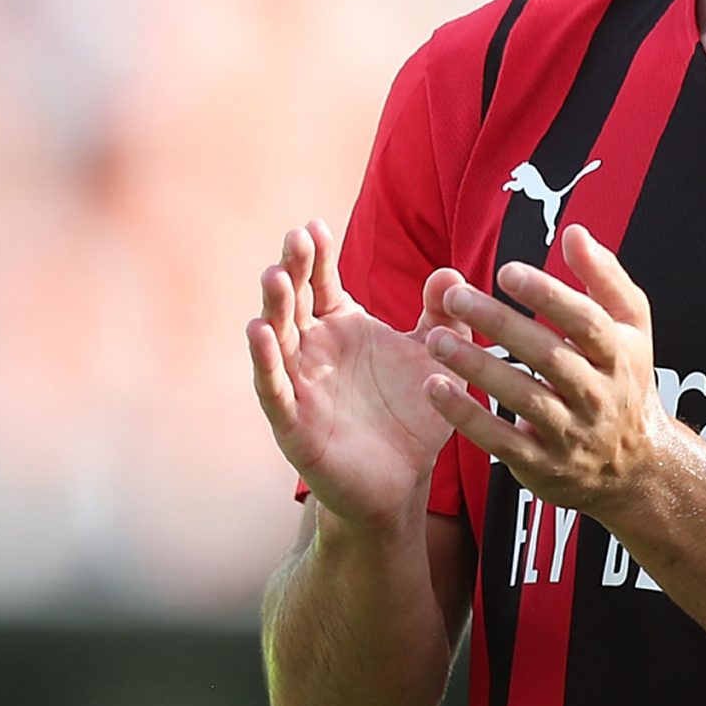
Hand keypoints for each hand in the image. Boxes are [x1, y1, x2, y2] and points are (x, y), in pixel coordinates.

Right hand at [247, 219, 467, 533]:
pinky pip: (275, 389)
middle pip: (295, 303)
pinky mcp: (294, 423)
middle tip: (294, 239)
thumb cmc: (412, 412)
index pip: (321, 284)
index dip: (316, 257)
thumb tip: (447, 272)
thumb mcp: (435, 357)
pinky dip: (266, 363)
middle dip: (292, 271)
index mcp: (341, 328)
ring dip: (273, 309)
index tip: (314, 226)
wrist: (403, 479)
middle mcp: (313, 351)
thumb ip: (443, 316)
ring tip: (273, 276)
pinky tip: (258, 333)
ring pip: (278, 341)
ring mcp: (299, 385)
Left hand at [422, 224, 667, 521]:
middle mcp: (598, 395)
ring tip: (435, 340)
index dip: (548, 295)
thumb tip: (574, 232)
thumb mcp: (631, 327)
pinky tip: (434, 388)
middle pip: (549, 357)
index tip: (507, 270)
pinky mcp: (542, 465)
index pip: (585, 322)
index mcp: (619, 354)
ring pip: (522, 398)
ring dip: (477, 369)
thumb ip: (604, 277)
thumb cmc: (624, 379)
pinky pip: (501, 441)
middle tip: (456, 296)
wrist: (636, 467)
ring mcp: (571, 433)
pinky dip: (467, 417)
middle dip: (501, 325)